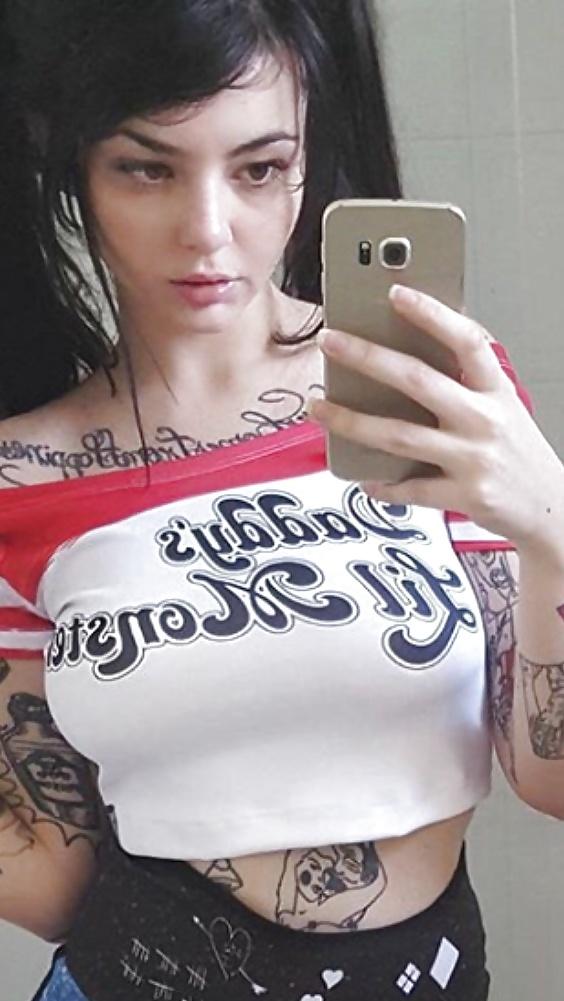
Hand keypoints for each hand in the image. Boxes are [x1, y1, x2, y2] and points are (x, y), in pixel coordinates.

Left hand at [307, 285, 563, 548]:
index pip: (466, 341)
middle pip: (417, 381)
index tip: (395, 293)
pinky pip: (410, 489)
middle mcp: (485, 420)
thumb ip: (466, 384)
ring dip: (351, 421)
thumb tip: (405, 356)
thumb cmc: (517, 453)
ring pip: (399, 436)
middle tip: (330, 340)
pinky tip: (361, 477)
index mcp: (497, 391)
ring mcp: (474, 459)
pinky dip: (382, 484)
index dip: (431, 314)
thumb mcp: (504, 407)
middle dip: (367, 357)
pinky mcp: (464, 496)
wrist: (551, 508)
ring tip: (318, 408)